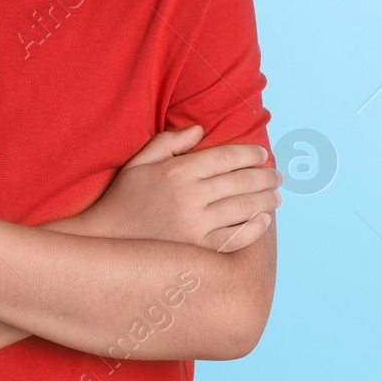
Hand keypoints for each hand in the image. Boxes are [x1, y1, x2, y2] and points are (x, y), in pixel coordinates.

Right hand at [78, 125, 280, 252]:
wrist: (105, 242)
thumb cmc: (123, 199)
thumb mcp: (139, 163)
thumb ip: (169, 142)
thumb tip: (200, 129)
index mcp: (176, 172)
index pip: (226, 156)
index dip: (249, 152)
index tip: (262, 153)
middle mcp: (189, 197)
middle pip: (242, 181)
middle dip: (265, 176)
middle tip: (276, 175)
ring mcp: (195, 226)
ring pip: (244, 208)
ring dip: (267, 200)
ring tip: (276, 196)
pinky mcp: (198, 250)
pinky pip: (236, 238)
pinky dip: (255, 228)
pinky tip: (264, 221)